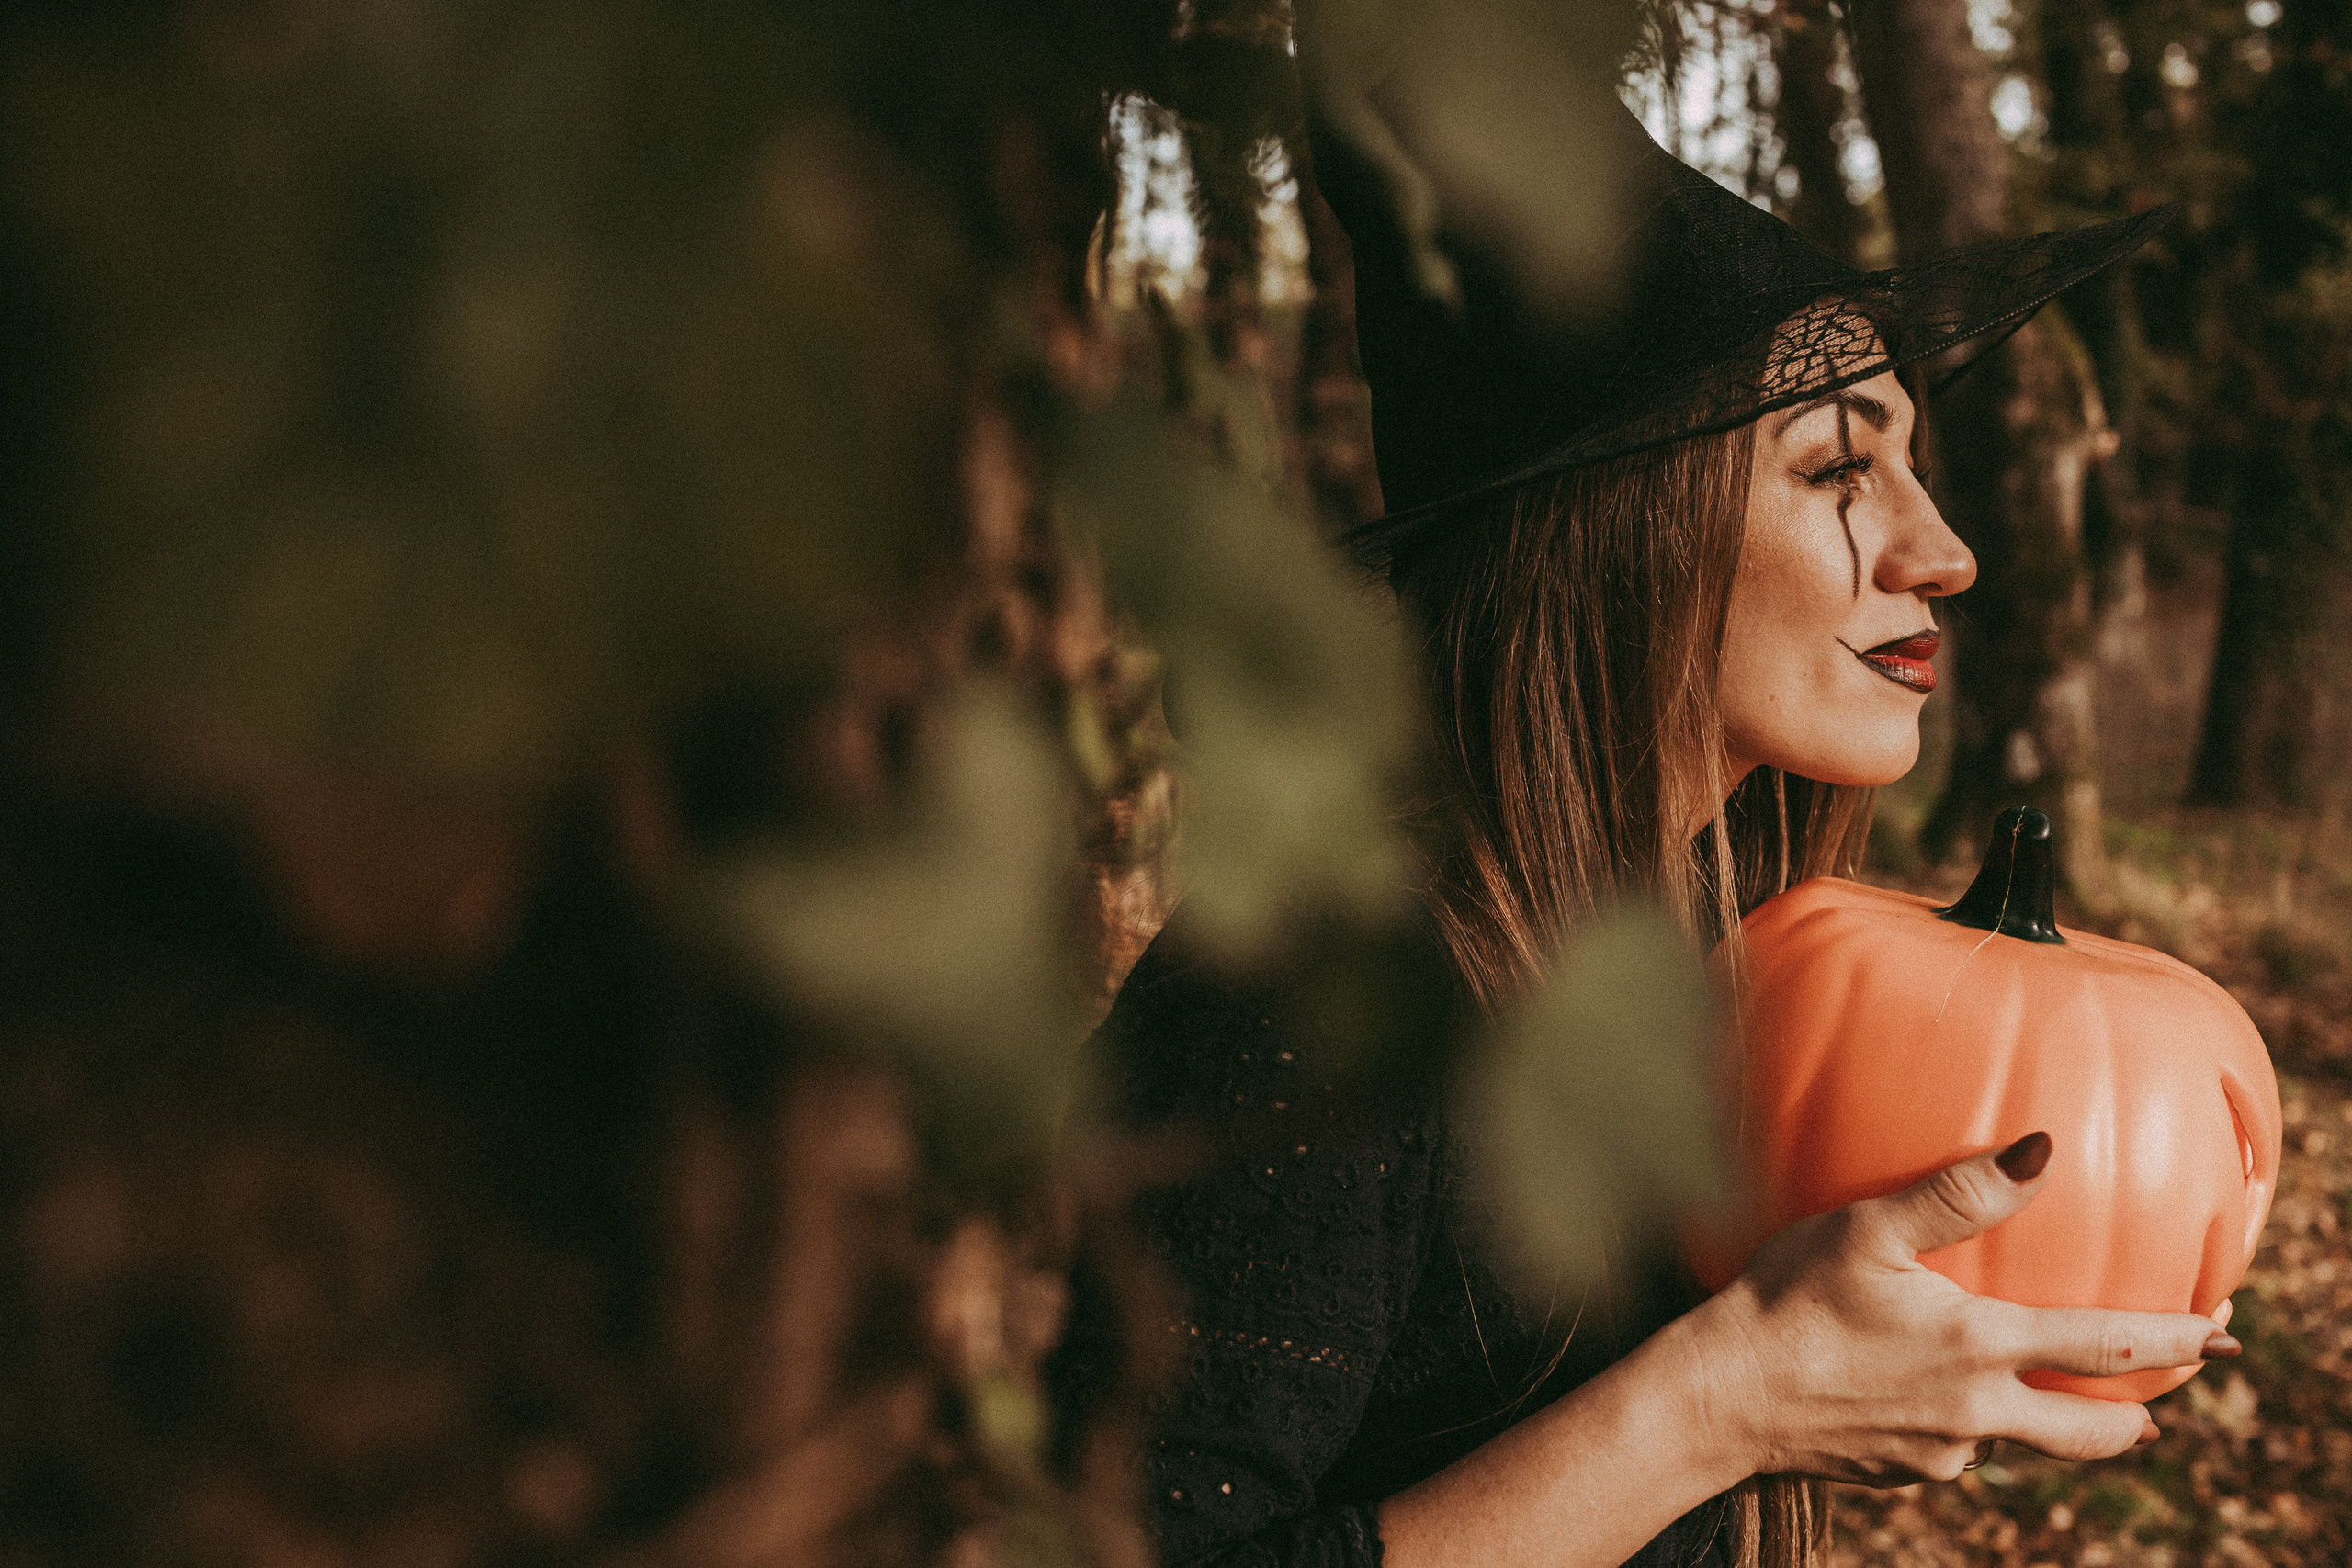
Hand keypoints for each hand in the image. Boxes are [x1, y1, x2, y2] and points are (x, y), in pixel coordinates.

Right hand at [1684, 1132, 2239, 1485]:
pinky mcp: (1906, 1473)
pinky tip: (1933, 1393)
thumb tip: (2044, 1149)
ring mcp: (1944, 1453)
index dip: (2177, 1340)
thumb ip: (1958, 1194)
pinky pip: (1959, 1450)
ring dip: (2057, 1423)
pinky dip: (1970, 1424)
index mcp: (1979, 1349)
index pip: (2107, 1348)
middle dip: (2142, 1416)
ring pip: (2025, 1445)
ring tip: (2062, 1397)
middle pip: (2095, 1433)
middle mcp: (1977, 1414)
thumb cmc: (1786, 1301)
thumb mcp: (1866, 1231)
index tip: (2224, 1333)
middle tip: (2170, 1394)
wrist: (1722, 1396)